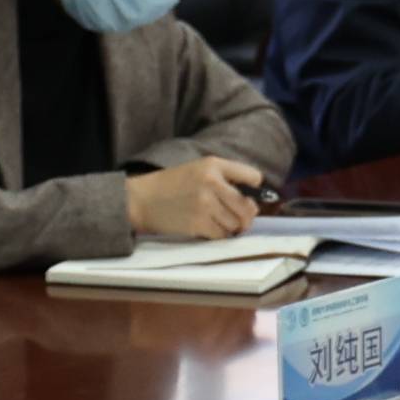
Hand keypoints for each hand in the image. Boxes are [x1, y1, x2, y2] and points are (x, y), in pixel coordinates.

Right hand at [125, 153, 267, 241]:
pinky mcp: (198, 223)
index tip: (250, 197)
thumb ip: (225, 177)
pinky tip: (209, 228)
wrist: (143, 199)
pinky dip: (219, 235)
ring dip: (232, 227)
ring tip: (219, 221)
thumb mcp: (198, 169)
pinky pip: (222, 235)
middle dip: (247, 216)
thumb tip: (255, 199)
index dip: (256, 190)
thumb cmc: (173, 185)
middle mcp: (212, 182)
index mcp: (213, 165)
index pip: (253, 177)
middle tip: (241, 219)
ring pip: (236, 223)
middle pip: (248, 206)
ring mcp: (205, 204)